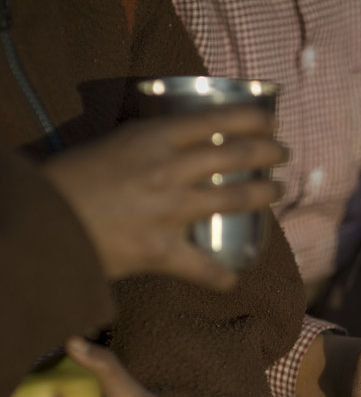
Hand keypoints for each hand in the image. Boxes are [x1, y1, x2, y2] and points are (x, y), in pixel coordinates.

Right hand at [43, 105, 286, 288]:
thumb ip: (148, 144)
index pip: (218, 120)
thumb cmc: (71, 180)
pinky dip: (224, 276)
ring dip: (265, 193)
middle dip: (269, 151)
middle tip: (282, 153)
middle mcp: (168, 169)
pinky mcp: (163, 250)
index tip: (271, 122)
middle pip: (237, 154)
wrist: (42, 223)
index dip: (254, 119)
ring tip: (277, 190)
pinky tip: (234, 277)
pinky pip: (206, 268)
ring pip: (237, 198)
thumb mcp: (112, 144)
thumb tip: (180, 141)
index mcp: (151, 138)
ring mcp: (170, 210)